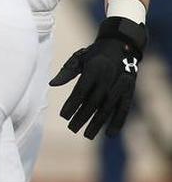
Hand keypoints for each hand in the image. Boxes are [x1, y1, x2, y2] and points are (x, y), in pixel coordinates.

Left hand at [50, 16, 146, 138]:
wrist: (121, 46)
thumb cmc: (94, 54)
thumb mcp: (79, 58)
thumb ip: (66, 72)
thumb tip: (52, 84)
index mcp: (93, 70)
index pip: (80, 92)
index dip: (72, 105)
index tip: (63, 116)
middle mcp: (106, 79)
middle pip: (92, 103)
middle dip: (81, 117)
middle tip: (71, 128)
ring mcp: (119, 87)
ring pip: (106, 109)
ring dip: (97, 124)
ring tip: (87, 135)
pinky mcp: (128, 92)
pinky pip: (123, 110)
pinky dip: (117, 122)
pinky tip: (109, 134)